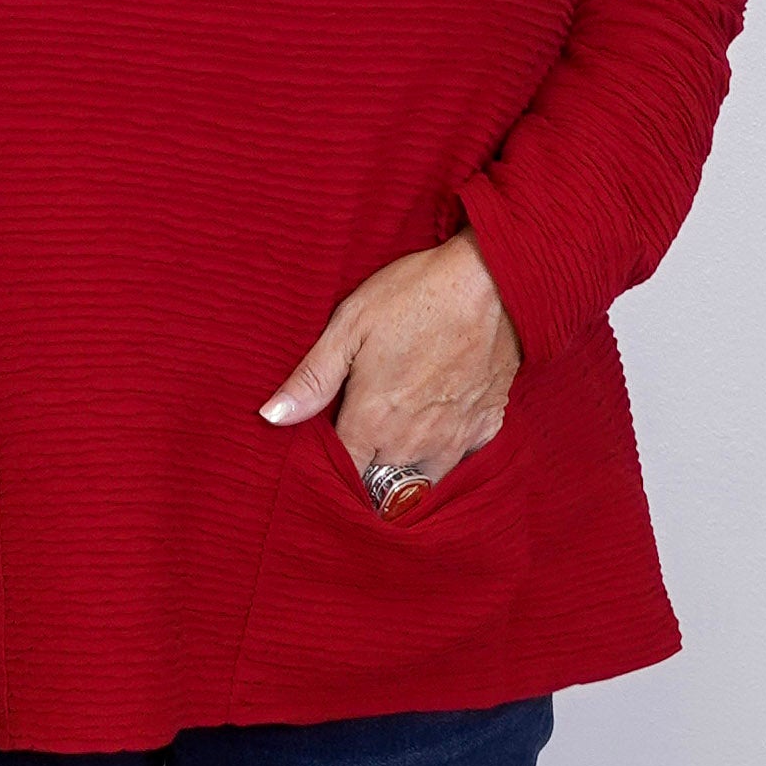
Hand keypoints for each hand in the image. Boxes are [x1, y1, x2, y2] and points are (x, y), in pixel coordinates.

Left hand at [259, 232, 523, 501]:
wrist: (493, 279)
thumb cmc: (415, 295)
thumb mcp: (350, 325)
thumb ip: (312, 378)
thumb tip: (271, 417)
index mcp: (373, 421)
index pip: (343, 474)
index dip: (330, 471)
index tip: (324, 458)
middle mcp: (413, 442)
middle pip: (381, 486)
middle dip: (366, 476)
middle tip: (358, 450)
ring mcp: (454, 437)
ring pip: (423, 482)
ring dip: (406, 474)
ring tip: (394, 450)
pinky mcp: (488, 424)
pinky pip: (464, 460)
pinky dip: (448, 454)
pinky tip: (439, 431)